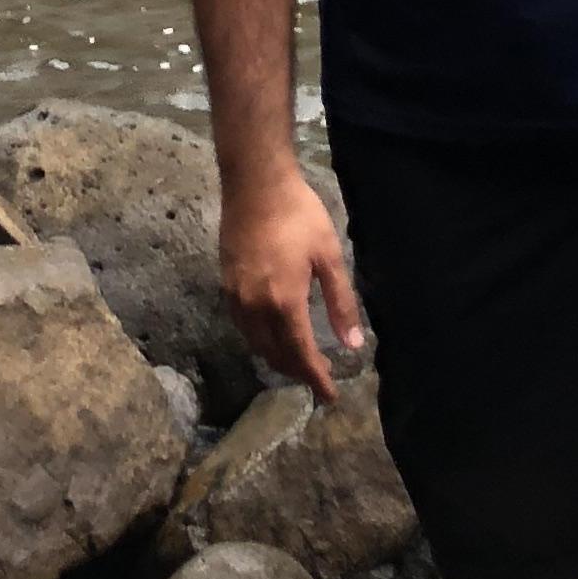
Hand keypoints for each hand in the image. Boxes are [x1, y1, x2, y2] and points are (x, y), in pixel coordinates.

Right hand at [216, 168, 368, 400]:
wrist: (255, 182)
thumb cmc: (298, 214)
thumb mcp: (329, 255)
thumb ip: (341, 302)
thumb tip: (352, 343)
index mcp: (285, 302)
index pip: (301, 355)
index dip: (316, 379)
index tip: (330, 396)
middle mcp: (256, 307)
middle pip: (276, 355)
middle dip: (298, 371)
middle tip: (318, 376)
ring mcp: (236, 297)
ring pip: (256, 344)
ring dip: (277, 358)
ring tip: (298, 360)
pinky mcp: (225, 284)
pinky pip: (242, 327)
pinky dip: (259, 340)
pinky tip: (271, 334)